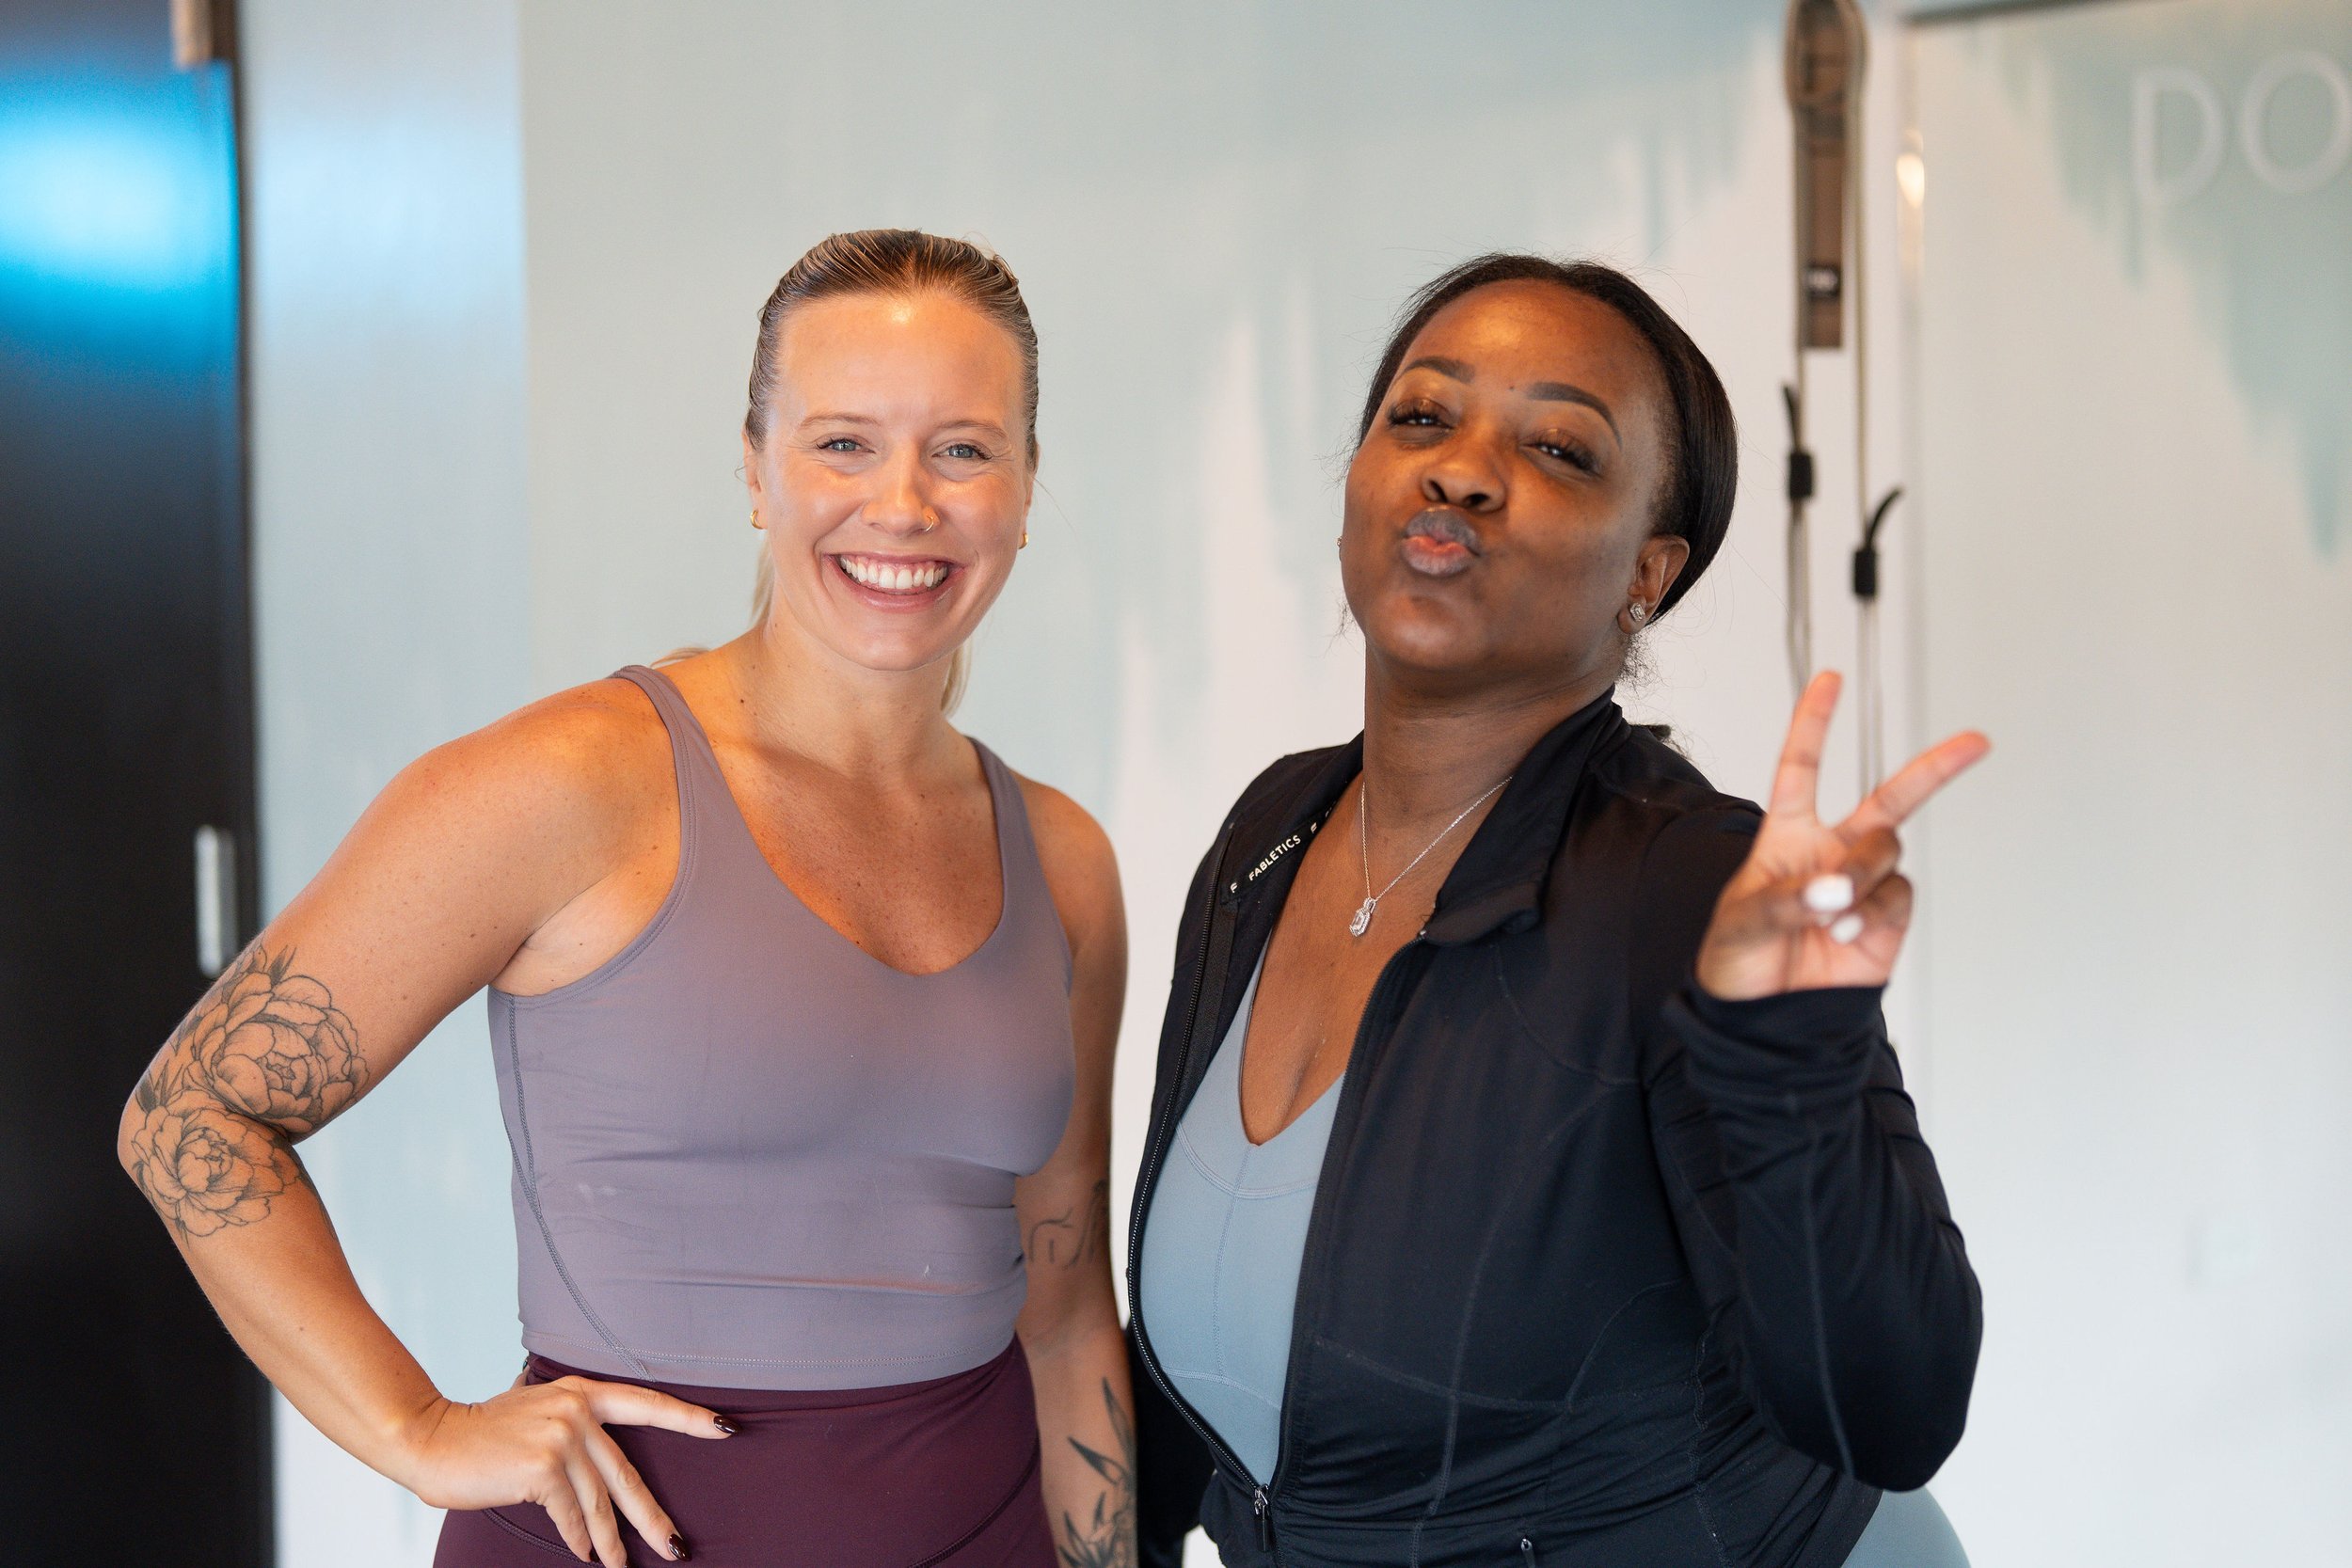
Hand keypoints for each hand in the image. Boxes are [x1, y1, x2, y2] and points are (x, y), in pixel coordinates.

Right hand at [397, 1370, 733, 1565]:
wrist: (431, 1438)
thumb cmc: (479, 1433)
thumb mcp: (534, 1409)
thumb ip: (570, 1418)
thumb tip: (595, 1446)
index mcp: (581, 1392)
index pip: (647, 1404)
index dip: (689, 1418)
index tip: (726, 1429)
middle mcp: (577, 1409)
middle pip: (627, 1474)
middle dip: (652, 1516)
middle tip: (675, 1546)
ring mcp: (562, 1437)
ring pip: (599, 1503)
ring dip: (612, 1541)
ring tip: (622, 1565)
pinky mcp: (543, 1468)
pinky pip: (571, 1516)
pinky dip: (577, 1540)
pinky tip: (583, 1555)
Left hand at [1695, 672, 1988, 1000]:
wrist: (1766, 1019)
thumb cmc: (1739, 960)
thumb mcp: (1741, 921)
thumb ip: (1786, 897)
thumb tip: (1836, 887)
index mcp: (1787, 835)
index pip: (1802, 768)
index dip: (1813, 723)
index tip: (1830, 678)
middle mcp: (1833, 851)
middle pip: (1889, 798)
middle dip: (1934, 768)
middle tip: (1976, 742)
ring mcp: (1865, 885)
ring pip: (1888, 850)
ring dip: (1861, 872)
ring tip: (1829, 909)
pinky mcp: (1886, 920)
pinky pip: (1896, 896)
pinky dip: (1872, 910)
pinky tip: (1844, 930)